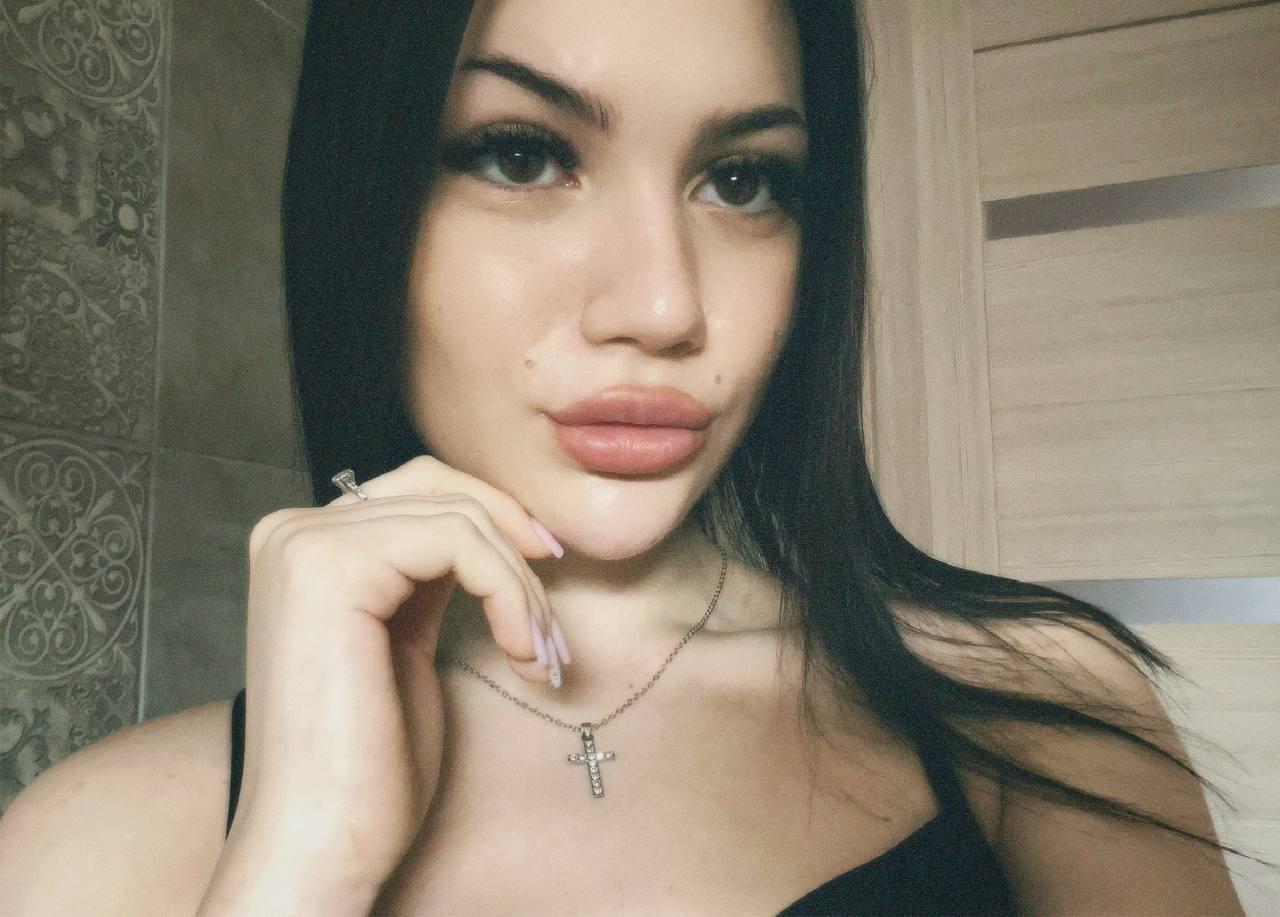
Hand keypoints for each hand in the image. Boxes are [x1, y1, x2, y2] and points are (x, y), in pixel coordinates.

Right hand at [227, 455, 562, 890]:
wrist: (323, 841)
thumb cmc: (366, 763)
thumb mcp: (403, 640)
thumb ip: (423, 577)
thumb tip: (492, 528)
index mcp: (304, 547)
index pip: (421, 490)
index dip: (497, 524)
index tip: (548, 574)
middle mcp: (293, 532)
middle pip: (440, 487)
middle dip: (514, 545)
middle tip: (550, 620)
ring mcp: (305, 544)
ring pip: (460, 517)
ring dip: (521, 586)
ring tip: (538, 654)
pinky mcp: (330, 569)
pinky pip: (459, 542)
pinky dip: (509, 593)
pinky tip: (520, 652)